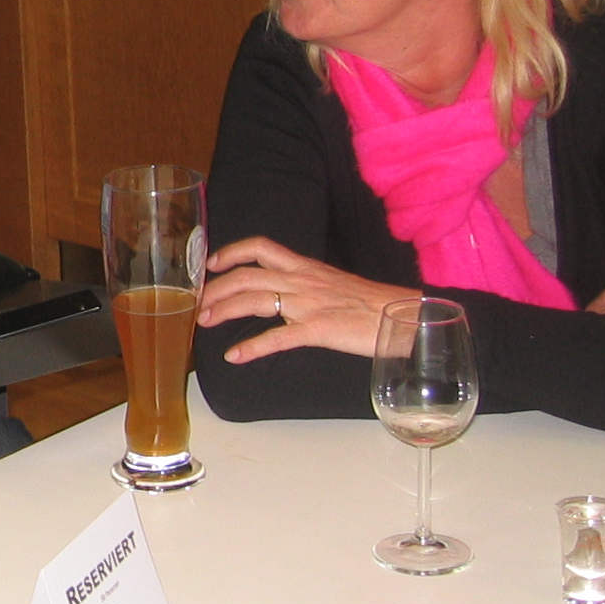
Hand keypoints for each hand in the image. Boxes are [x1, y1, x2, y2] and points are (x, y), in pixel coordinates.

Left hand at [197, 237, 418, 361]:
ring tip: (205, 322)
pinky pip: (278, 337)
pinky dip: (252, 347)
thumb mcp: (334, 285)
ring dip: (224, 310)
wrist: (405, 316)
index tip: (213, 263)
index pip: (261, 247)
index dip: (231, 252)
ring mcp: (309, 304)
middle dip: (216, 287)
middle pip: (247, 275)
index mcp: (306, 267)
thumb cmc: (374, 304)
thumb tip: (285, 294)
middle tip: (198, 303)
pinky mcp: (318, 329)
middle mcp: (303, 280)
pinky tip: (235, 356)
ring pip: (255, 299)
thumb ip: (307, 285)